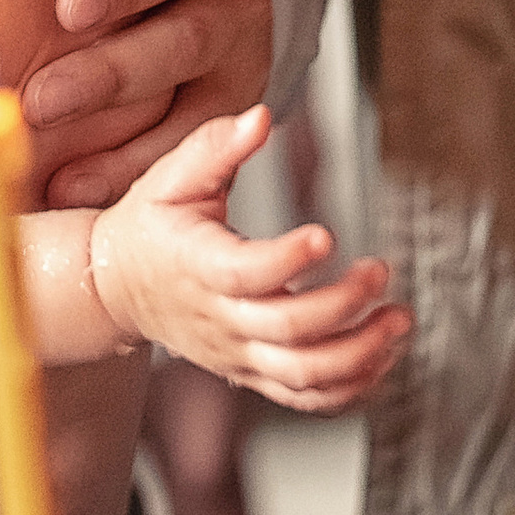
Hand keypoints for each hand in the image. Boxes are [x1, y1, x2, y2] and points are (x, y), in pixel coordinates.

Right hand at [89, 104, 407, 409]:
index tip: (325, 236)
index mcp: (197, 266)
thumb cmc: (150, 227)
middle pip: (286, 330)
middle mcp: (219, 319)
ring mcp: (237, 352)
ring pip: (301, 374)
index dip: (287, 260)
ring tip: (398, 320)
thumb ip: (215, 146)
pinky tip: (381, 355)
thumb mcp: (170, 177)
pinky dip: (350, 386)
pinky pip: (304, 396)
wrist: (117, 288)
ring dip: (359, 353)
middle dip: (342, 304)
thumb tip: (260, 118)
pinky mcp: (251, 372)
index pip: (245, 273)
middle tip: (379, 271)